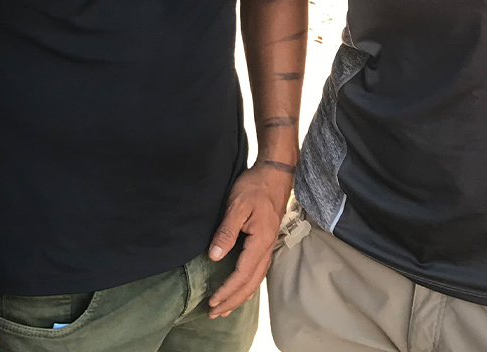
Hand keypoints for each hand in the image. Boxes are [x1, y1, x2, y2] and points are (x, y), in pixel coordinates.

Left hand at [206, 160, 294, 318]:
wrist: (275, 174)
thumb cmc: (255, 187)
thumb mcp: (237, 206)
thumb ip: (226, 232)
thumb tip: (214, 257)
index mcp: (260, 241)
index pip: (242, 275)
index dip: (227, 290)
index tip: (211, 301)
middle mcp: (267, 248)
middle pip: (250, 283)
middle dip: (232, 301)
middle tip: (214, 313)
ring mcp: (268, 246)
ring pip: (255, 280)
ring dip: (240, 297)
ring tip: (224, 309)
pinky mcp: (265, 242)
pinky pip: (258, 272)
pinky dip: (248, 286)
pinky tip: (241, 290)